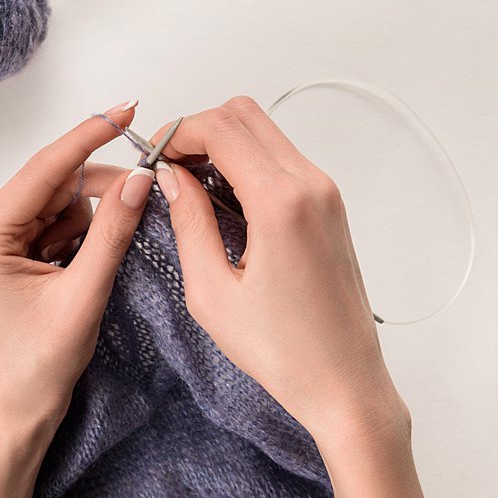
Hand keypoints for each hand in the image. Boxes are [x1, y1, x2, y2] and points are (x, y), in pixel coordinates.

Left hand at [0, 100, 154, 437]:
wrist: (19, 408)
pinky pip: (60, 219)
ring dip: (91, 222)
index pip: (48, 167)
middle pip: (59, 180)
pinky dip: (82, 235)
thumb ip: (113, 232)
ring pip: (64, 199)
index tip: (129, 110)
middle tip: (145, 206)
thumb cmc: (39, 363)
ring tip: (88, 272)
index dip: (91, 135)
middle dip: (102, 193)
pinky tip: (79, 270)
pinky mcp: (14, 246)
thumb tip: (141, 178)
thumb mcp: (84, 294)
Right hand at [146, 95, 409, 443]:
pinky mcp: (331, 208)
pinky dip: (248, 164)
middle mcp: (312, 186)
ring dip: (223, 145)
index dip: (177, 132)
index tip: (152, 157)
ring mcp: (327, 194)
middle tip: (168, 168)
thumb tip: (169, 178)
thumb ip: (188, 223)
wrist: (345, 382)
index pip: (221, 129)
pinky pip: (283, 160)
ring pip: (266, 133)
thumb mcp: (212, 293)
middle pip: (245, 115)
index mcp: (282, 204)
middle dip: (199, 130)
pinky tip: (223, 203)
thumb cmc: (283, 352)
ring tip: (191, 189)